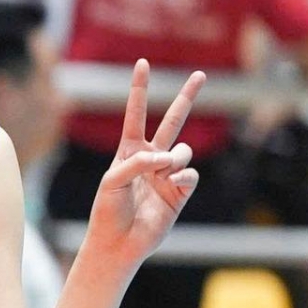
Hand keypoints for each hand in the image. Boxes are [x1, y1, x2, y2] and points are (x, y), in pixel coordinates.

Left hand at [82, 61, 204, 269]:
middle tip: (199, 74)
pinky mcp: (180, 193)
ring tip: (162, 172)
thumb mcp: (113, 182)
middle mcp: (150, 159)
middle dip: (186, 98)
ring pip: (183, 151)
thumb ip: (137, 163)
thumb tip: (168, 158)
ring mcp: (167, 175)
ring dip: (174, 158)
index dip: (139, 90)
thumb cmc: (107, 212)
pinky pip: (189, 175)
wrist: (117, 244)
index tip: (142, 63)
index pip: (136, 115)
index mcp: (129, 151)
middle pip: (172, 122)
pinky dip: (181, 176)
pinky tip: (171, 183)